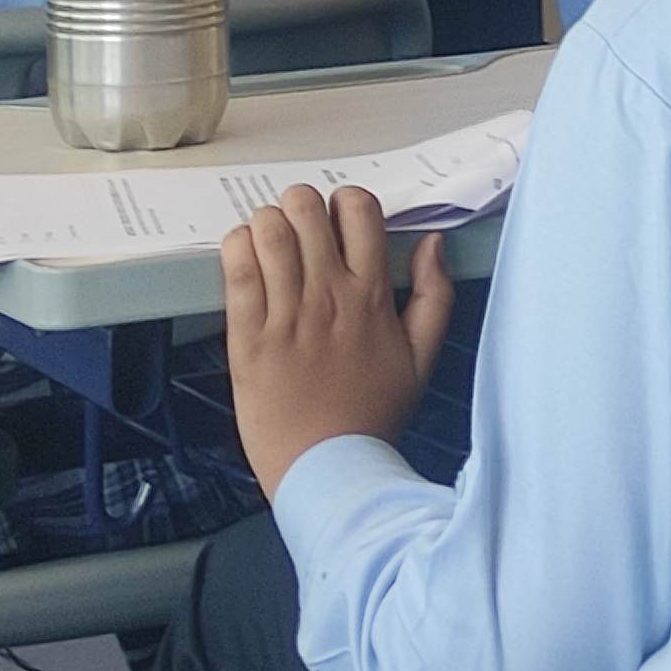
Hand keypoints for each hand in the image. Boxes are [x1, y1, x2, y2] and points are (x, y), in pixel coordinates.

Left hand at [220, 185, 453, 498]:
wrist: (328, 468)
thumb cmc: (372, 416)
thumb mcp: (422, 357)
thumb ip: (434, 295)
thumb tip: (432, 244)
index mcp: (372, 296)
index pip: (359, 211)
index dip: (346, 201)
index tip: (339, 219)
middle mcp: (328, 296)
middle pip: (307, 209)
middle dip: (301, 205)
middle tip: (299, 226)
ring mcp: (285, 315)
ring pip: (268, 231)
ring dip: (267, 221)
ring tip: (269, 239)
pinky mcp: (248, 337)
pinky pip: (237, 271)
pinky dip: (237, 247)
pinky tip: (244, 253)